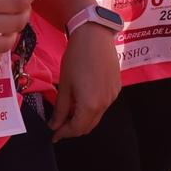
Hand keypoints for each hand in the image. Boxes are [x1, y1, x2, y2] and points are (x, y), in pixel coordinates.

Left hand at [51, 18, 121, 141]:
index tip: (53, 135)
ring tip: (70, 111)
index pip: (76, 129)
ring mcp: (113, 96)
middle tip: (60, 125)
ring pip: (97, 116)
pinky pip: (104, 105)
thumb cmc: (76, 58)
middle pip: (89, 126)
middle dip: (73, 129)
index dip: (64, 134)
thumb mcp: (64, 85)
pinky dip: (93, 108)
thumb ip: (60, 109)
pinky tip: (83, 98)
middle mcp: (105, 104)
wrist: (95, 35)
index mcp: (90, 105)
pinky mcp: (117, 87)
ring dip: (83, 118)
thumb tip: (54, 125)